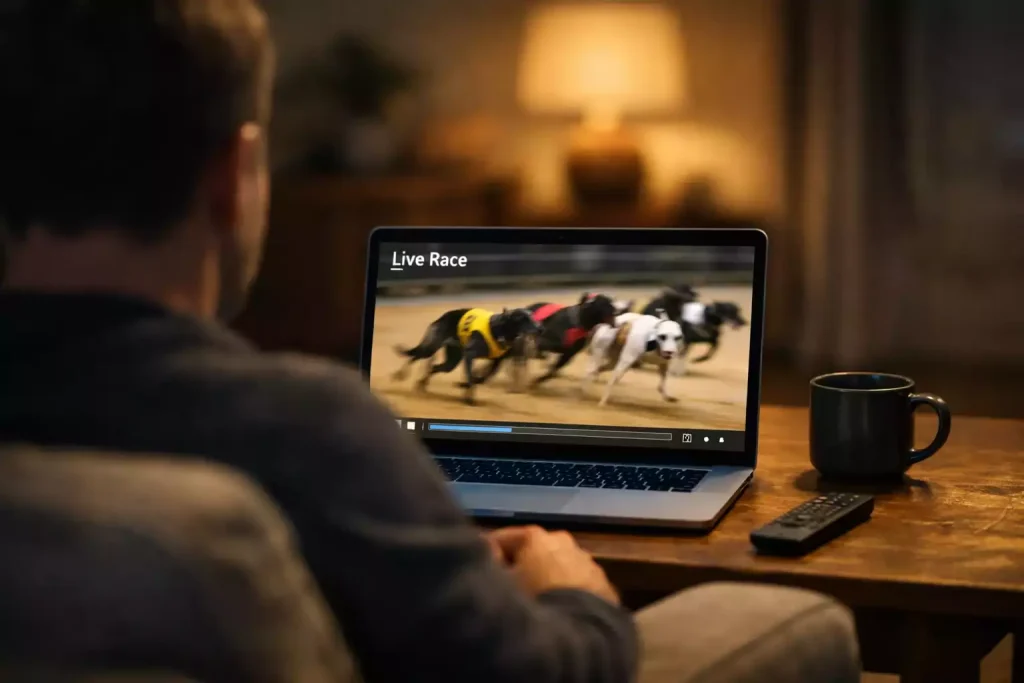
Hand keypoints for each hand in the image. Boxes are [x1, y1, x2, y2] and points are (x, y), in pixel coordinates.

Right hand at [490, 526, 619, 604]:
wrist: (583, 633)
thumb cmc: (534, 604)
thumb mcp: (501, 588)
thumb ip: (491, 569)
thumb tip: (489, 562)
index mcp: (535, 537)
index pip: (500, 539)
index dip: (485, 557)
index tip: (479, 575)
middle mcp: (562, 540)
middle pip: (531, 552)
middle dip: (518, 568)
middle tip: (507, 592)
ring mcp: (586, 560)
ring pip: (556, 566)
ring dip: (544, 579)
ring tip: (535, 605)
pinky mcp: (603, 583)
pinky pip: (576, 584)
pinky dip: (565, 592)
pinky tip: (558, 612)